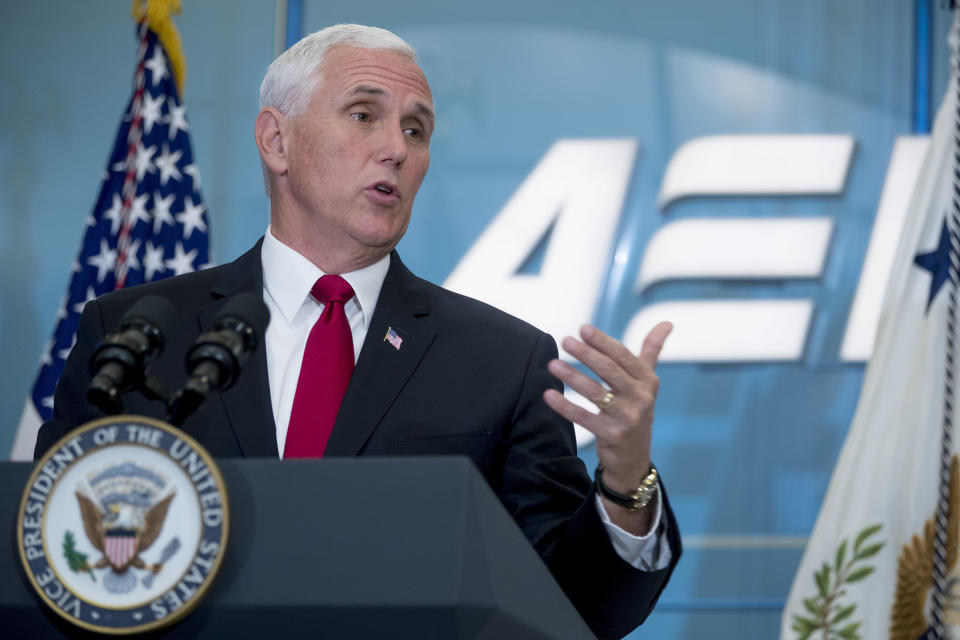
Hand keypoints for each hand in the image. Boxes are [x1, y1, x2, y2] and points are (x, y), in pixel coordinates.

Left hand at [543, 322, 671, 530]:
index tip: (583, 329)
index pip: (623, 355)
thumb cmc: (636, 408)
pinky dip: (565, 406)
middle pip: (610, 371)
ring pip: (595, 393)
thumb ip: (652, 350)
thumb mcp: (647, 381)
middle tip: (565, 341)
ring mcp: (627, 418)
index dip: (602, 341)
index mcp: (648, 381)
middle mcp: (640, 398)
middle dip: (586, 354)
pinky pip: (583, 417)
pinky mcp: (611, 435)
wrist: (635, 455)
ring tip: (553, 364)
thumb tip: (667, 322)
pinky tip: (548, 394)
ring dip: (572, 376)